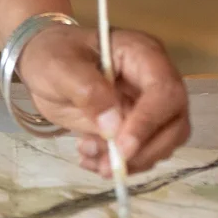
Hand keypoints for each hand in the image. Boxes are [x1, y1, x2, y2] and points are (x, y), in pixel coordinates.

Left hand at [16, 25, 188, 174]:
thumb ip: (87, 91)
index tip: (123, 147)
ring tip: (89, 154)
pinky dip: (121, 164)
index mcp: (141, 52)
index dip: (148, 121)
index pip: (163, 89)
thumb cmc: (53, 55)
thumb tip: (114, 126)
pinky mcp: (140, 126)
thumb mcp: (59, 67)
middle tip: (107, 164)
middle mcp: (155, 78)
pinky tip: (91, 158)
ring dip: (131, 161)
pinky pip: (144, 153)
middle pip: (174, 122)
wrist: (44, 66)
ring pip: (163, 144)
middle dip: (143, 150)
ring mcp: (151, 104)